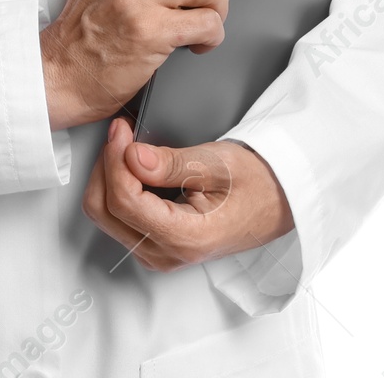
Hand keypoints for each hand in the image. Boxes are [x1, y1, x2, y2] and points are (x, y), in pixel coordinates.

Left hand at [83, 115, 294, 270]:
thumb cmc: (256, 183)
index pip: (124, 200)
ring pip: (106, 216)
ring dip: (109, 175)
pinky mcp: (156, 246)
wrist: (278, 203)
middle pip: (105, 211)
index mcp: (184, 238)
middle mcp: (166, 254)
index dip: (114, 158)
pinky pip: (119, 219)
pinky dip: (117, 187)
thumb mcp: (217, 163)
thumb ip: (171, 163)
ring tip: (127, 144)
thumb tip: (131, 156)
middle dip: (106, 166)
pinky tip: (132, 165)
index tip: (122, 129)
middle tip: (122, 132)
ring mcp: (159, 254)